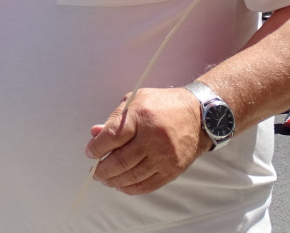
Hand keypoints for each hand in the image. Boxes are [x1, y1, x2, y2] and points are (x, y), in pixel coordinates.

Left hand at [85, 87, 207, 194]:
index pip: (112, 137)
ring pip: (132, 176)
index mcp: (141, 116)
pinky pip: (147, 185)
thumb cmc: (163, 105)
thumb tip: (95, 133)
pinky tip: (121, 184)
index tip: (90, 152)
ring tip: (104, 178)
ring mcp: (164, 156)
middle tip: (94, 170)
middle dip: (102, 169)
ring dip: (113, 180)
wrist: (199, 115)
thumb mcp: (136, 100)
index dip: (97, 147)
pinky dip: (130, 188)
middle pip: (120, 161)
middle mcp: (153, 138)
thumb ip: (114, 118)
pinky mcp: (172, 170)